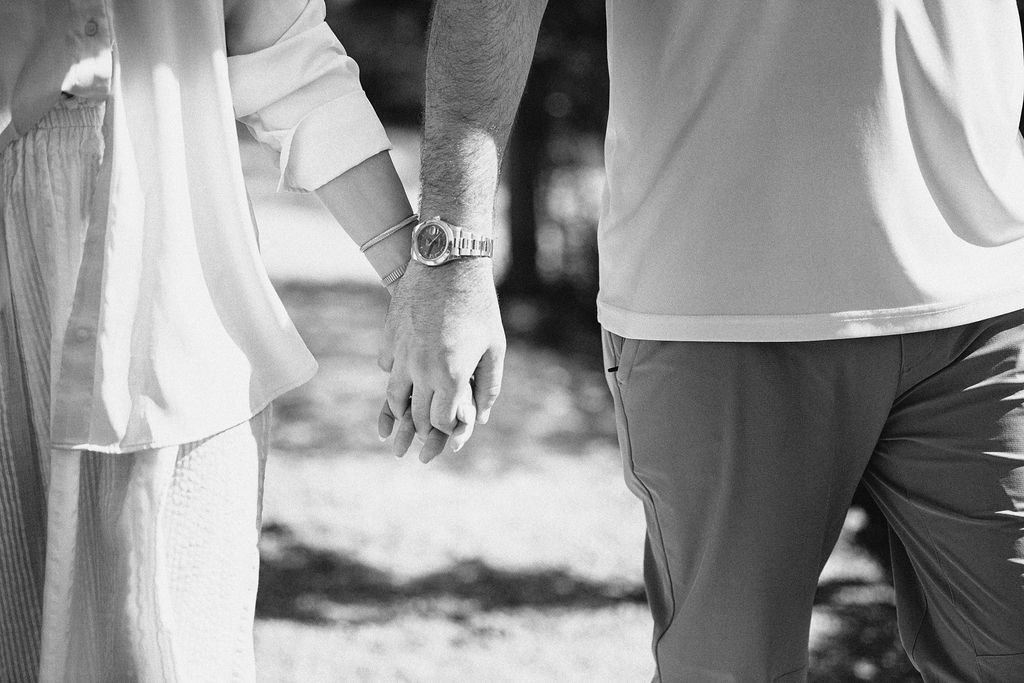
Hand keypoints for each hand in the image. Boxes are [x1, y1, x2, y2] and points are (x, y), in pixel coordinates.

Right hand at [377, 258, 504, 461]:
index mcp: (452, 375)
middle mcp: (422, 369)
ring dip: (402, 410)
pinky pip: (386, 367)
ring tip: (408, 415)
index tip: (449, 431)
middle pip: (416, 416)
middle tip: (425, 436)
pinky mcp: (389, 337)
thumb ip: (488, 387)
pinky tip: (402, 376)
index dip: (445, 433)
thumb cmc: (479, 306)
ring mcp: (402, 353)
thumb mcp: (494, 347)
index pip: (441, 423)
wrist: (448, 263)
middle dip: (423, 429)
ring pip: (394, 397)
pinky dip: (394, 376)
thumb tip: (478, 418)